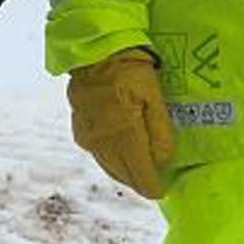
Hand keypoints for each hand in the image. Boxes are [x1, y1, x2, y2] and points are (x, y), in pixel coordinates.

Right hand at [66, 50, 174, 197]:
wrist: (95, 52)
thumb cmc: (130, 70)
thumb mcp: (154, 97)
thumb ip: (160, 132)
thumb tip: (163, 161)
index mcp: (124, 135)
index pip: (140, 174)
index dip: (152, 187)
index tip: (162, 191)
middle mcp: (103, 143)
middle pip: (124, 175)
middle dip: (139, 181)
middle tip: (153, 183)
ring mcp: (89, 138)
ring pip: (109, 166)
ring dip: (125, 172)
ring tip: (139, 172)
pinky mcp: (80, 130)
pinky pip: (98, 154)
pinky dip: (112, 159)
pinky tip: (121, 154)